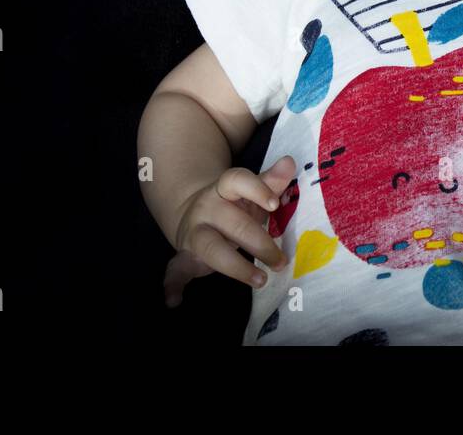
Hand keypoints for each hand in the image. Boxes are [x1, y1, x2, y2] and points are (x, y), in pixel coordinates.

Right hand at [164, 154, 295, 306]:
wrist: (193, 212)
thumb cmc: (234, 204)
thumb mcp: (251, 191)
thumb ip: (271, 180)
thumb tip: (290, 162)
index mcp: (224, 189)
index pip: (237, 181)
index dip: (256, 190)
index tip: (274, 204)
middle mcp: (207, 209)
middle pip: (234, 223)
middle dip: (260, 243)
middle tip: (282, 261)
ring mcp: (194, 233)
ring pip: (211, 247)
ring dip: (236, 266)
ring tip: (260, 280)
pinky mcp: (185, 256)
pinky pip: (175, 269)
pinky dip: (172, 285)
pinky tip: (173, 300)